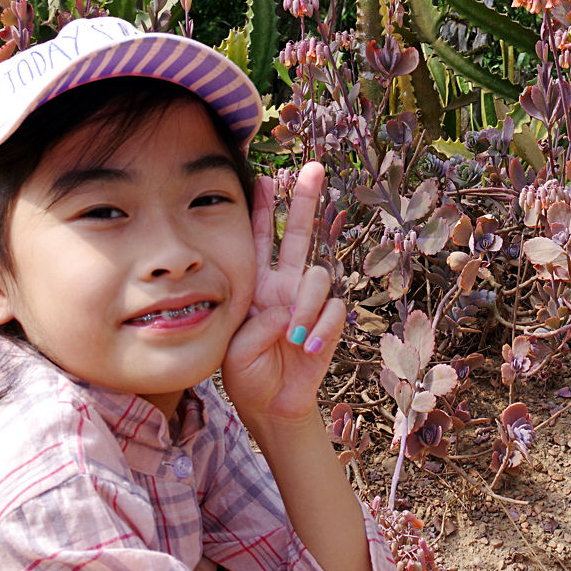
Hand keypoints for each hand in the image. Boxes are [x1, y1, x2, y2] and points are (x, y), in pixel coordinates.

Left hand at [220, 162, 343, 426]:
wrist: (270, 402)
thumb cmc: (245, 371)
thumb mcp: (235, 345)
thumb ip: (259, 324)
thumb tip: (289, 310)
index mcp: (256, 284)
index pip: (258, 240)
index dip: (261, 210)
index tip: (263, 178)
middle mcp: (284, 285)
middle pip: (299, 234)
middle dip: (305, 201)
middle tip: (314, 168)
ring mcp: (308, 302)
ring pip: (319, 277)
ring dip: (307, 305)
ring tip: (294, 337)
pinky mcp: (329, 322)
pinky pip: (334, 310)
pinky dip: (323, 327)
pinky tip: (309, 347)